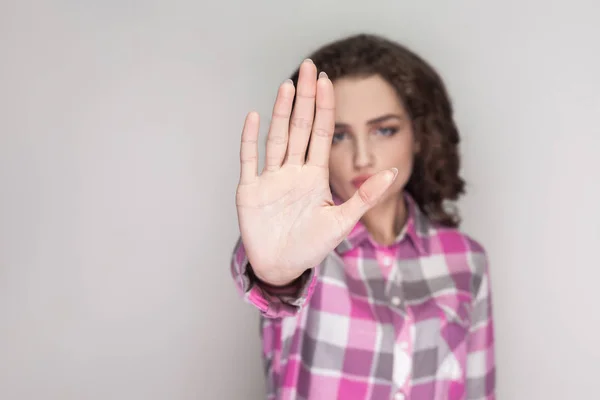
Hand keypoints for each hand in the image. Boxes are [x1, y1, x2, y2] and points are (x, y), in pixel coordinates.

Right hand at [235, 59, 397, 285]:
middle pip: (300, 127)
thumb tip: (392, 172)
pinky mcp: (250, 190)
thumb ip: (364, 196)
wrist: (281, 267)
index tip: (328, 81)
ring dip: (281, 112)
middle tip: (308, 67)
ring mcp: (271, 178)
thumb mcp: (342, 221)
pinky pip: (249, 159)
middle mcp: (293, 171)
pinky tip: (254, 116)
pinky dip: (250, 139)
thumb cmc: (311, 246)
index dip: (326, 108)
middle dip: (305, 98)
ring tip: (287, 86)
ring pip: (277, 138)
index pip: (322, 134)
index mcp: (315, 175)